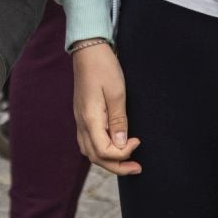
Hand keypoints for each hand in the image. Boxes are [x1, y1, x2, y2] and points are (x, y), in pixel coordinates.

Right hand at [71, 42, 140, 174]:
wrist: (88, 50)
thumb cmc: (104, 67)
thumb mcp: (117, 93)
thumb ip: (118, 121)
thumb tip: (120, 145)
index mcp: (90, 119)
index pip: (104, 151)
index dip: (123, 153)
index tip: (138, 141)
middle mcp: (82, 123)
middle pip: (96, 157)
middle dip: (117, 166)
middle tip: (137, 167)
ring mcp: (80, 120)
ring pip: (90, 152)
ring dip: (108, 160)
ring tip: (127, 160)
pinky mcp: (83, 115)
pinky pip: (88, 141)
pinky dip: (101, 150)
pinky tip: (114, 146)